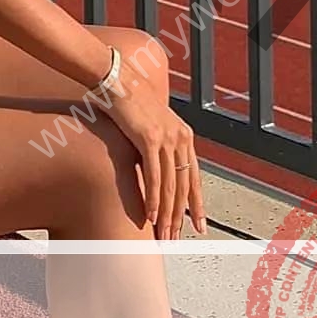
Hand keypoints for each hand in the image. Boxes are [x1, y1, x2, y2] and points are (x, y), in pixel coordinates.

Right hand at [114, 82, 205, 240]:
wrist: (118, 79)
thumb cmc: (130, 101)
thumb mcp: (152, 125)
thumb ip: (159, 146)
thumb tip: (156, 170)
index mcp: (184, 135)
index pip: (194, 177)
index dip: (197, 204)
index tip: (198, 226)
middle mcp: (180, 138)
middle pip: (183, 186)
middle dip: (179, 217)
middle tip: (175, 238)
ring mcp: (166, 138)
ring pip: (170, 186)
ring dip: (166, 214)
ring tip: (163, 234)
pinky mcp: (149, 139)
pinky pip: (153, 177)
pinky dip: (153, 199)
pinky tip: (151, 215)